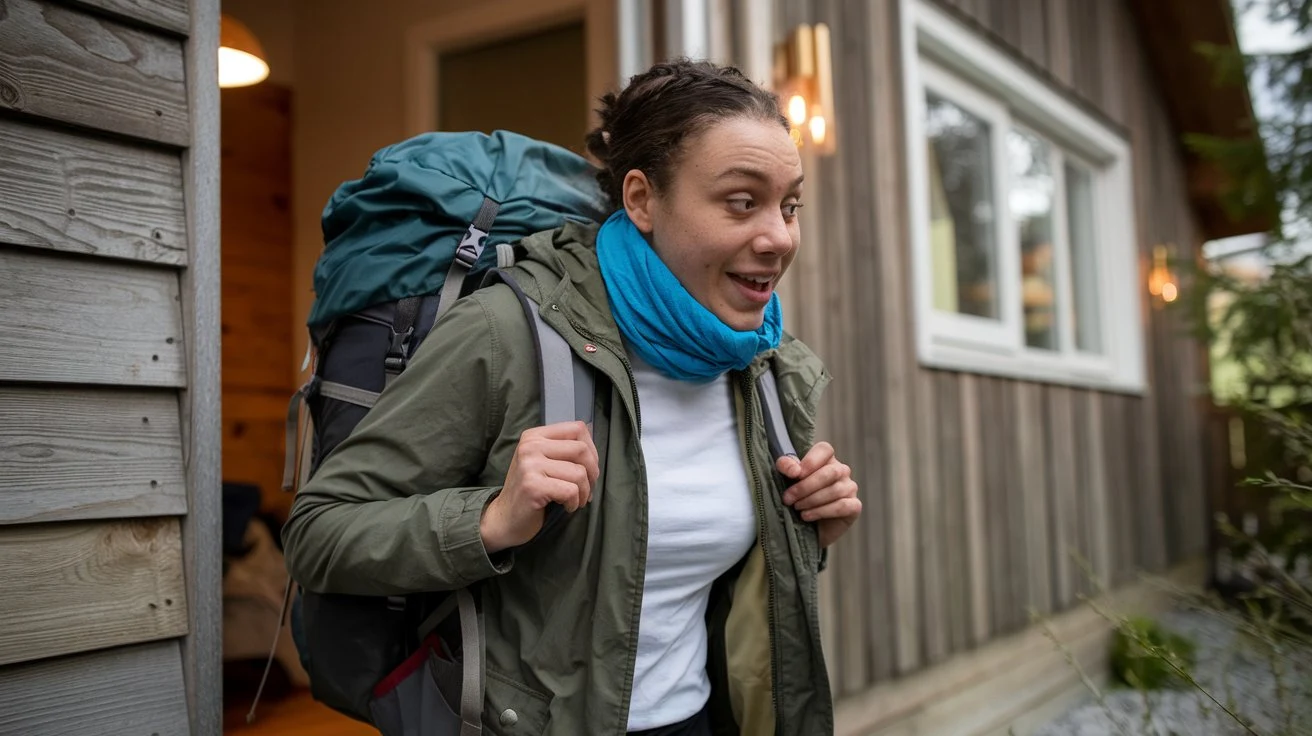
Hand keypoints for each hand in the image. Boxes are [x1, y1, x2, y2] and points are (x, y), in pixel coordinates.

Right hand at [480, 421, 598, 553]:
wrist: (505, 518)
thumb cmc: (531, 490)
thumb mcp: (543, 461)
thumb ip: (563, 449)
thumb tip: (594, 443)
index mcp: (534, 436)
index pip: (577, 428)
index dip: (592, 450)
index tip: (588, 469)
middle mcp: (530, 446)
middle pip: (581, 449)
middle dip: (592, 472)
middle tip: (587, 488)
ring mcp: (529, 465)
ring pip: (579, 473)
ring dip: (584, 492)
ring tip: (576, 500)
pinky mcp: (532, 486)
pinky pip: (571, 491)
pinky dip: (574, 503)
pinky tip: (566, 507)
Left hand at [777, 442, 859, 548]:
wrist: (805, 528)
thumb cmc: (796, 498)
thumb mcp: (786, 480)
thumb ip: (786, 467)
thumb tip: (794, 470)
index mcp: (826, 459)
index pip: (825, 450)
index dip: (810, 461)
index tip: (794, 475)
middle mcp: (841, 471)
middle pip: (829, 472)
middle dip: (805, 486)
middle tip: (788, 498)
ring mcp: (850, 488)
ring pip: (835, 490)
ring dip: (811, 500)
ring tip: (797, 508)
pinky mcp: (854, 506)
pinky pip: (842, 506)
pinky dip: (822, 511)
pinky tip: (807, 516)